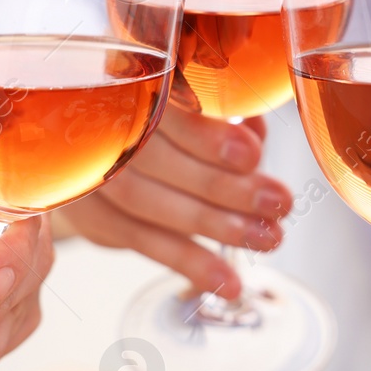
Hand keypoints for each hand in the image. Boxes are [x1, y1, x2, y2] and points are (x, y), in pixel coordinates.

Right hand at [50, 107, 292, 298]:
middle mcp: (101, 129)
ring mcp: (91, 175)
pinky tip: (227, 282)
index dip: (207, 136)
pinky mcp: (95, 217)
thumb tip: (256, 137)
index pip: (164, 111)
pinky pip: (144, 243)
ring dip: (215, 226)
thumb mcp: (195, 107)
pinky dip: (189, 263)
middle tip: (278, 204)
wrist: (94, 152)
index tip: (252, 156)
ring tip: (267, 239)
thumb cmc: (163, 124)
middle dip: (225, 186)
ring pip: (150, 204)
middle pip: (159, 162)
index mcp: (129, 89)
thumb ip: (225, 115)